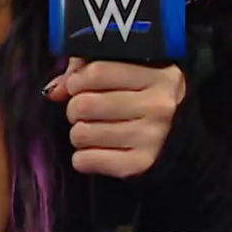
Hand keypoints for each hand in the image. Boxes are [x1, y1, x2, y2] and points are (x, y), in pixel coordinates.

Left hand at [43, 57, 184, 176]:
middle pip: (85, 104)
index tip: (79, 85)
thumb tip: (55, 92)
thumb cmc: (139, 93)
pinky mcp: (141, 163)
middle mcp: (159, 106)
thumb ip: (84, 69)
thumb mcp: (121, 68)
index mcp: (157, 75)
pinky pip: (86, 161)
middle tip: (86, 110)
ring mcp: (153, 137)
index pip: (97, 72)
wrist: (176, 134)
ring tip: (93, 129)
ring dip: (79, 132)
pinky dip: (82, 157)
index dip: (78, 80)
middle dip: (76, 107)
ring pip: (81, 133)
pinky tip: (95, 150)